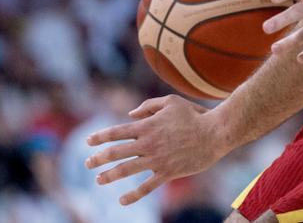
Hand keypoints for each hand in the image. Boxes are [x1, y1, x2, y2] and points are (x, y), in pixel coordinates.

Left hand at [85, 95, 226, 205]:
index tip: (88, 142)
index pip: (116, 132)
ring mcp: (157, 159)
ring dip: (109, 176)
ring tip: (99, 180)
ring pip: (126, 170)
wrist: (215, 133)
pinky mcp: (167, 173)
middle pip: (115, 152)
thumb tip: (129, 115)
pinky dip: (133, 195)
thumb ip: (148, 105)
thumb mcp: (170, 102)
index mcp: (146, 125)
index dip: (100, 137)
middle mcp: (147, 143)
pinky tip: (122, 201)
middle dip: (98, 159)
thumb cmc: (193, 114)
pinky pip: (146, 186)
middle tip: (87, 164)